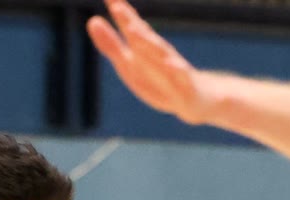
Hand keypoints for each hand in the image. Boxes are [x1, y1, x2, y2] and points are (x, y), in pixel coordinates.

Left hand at [88, 0, 214, 124]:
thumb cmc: (159, 79)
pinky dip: (178, 71)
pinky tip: (171, 64)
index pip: (132, 28)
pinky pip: (183, 79)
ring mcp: (176, 70)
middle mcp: (160, 55)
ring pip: (162, 55)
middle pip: (144, 38)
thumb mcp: (131, 64)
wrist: (197, 100)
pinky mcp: (189, 88)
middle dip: (131, 24)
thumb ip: (112, 45)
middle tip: (117, 8)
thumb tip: (92, 20)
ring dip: (150, 43)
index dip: (120, 14)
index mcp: (145, 50)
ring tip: (134, 30)